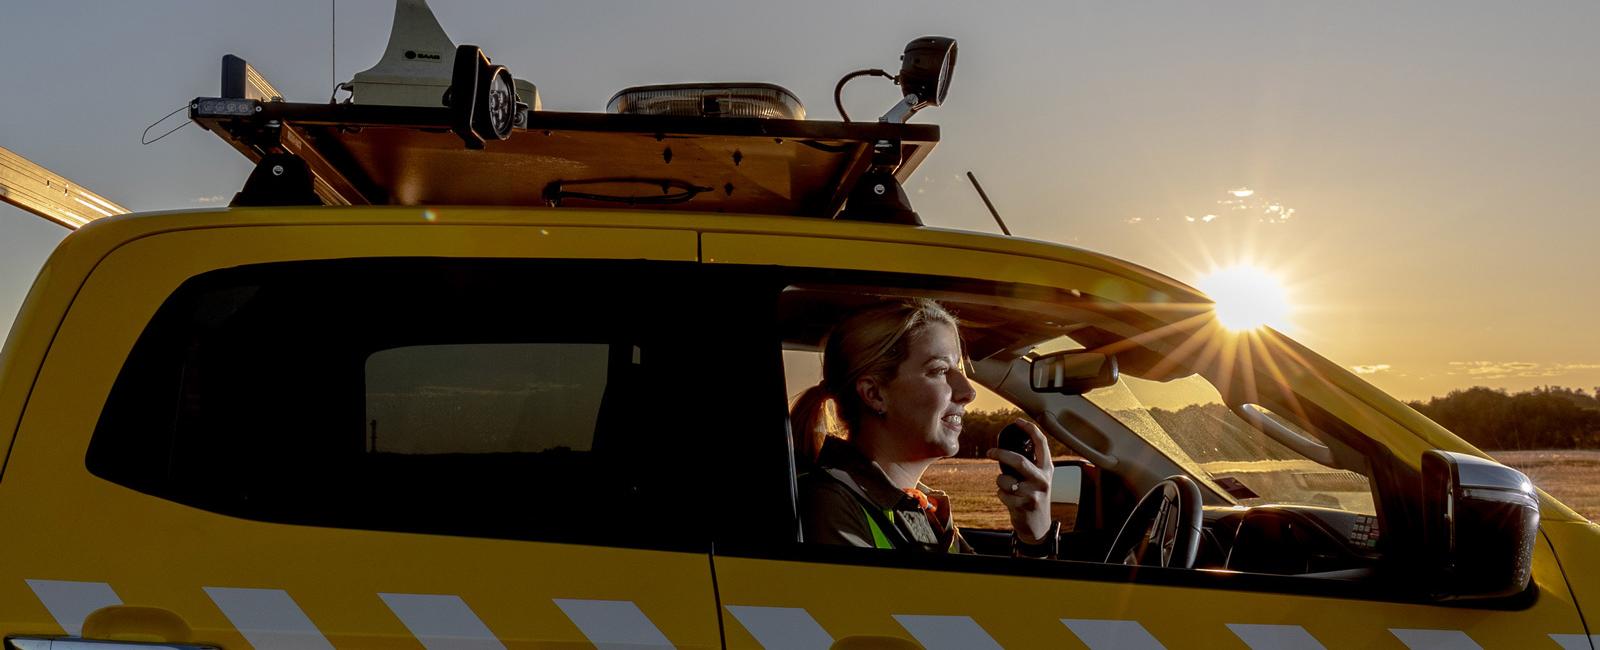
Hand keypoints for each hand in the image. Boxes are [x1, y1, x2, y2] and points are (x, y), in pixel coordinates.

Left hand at [986, 419, 1053, 542]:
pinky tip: (1010, 500)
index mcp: (1047, 469)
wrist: (1039, 526)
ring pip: (1005, 479)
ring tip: (1007, 488)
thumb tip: (1007, 446)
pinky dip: (1001, 495)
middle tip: (989, 452)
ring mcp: (1033, 493)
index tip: (1017, 421)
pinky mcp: (1023, 506)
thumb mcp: (1038, 478)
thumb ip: (1030, 463)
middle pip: (1019, 461)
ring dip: (1000, 482)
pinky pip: (1002, 493)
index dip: (1030, 429)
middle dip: (1001, 454)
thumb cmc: (1034, 497)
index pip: (1042, 443)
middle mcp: (1042, 480)